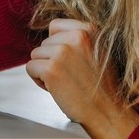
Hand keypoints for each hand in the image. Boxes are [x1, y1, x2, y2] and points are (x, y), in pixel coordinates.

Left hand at [26, 19, 138, 138]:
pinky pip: (30, 68)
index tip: (68, 61)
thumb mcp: (97, 52)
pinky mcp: (51, 69)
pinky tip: (56, 89)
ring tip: (64, 83)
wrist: (107, 112)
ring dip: (44, 70)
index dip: (56, 45)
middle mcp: (76, 36)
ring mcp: (62, 51)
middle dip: (51, 59)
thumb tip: (51, 37)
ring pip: (35, 55)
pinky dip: (38, 80)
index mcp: (89, 29)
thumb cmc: (100, 87)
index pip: (55, 26)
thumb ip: (77, 40)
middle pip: (44, 42)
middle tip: (69, 76)